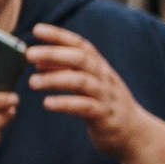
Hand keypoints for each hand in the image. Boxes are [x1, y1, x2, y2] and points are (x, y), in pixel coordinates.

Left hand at [29, 25, 164, 163]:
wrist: (135, 134)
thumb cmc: (106, 106)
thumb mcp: (89, 84)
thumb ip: (66, 71)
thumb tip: (37, 60)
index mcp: (100, 68)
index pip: (80, 45)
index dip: (59, 36)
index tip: (37, 29)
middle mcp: (104, 78)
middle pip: (80, 59)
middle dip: (53, 54)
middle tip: (29, 54)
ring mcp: (106, 97)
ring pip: (81, 81)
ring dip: (55, 79)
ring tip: (32, 82)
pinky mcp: (105, 117)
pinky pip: (84, 107)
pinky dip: (65, 103)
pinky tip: (48, 103)